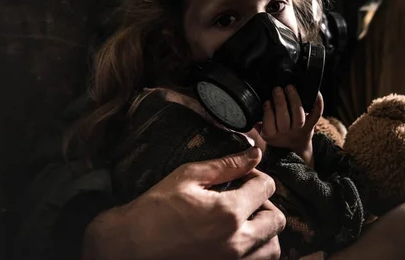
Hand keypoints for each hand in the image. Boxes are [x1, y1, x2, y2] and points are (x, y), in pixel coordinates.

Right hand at [82, 147, 284, 259]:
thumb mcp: (188, 177)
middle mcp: (237, 242)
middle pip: (276, 219)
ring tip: (245, 221)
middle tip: (245, 198)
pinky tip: (237, 238)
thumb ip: (226, 166)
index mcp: (229, 213)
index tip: (242, 176)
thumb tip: (255, 154)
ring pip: (273, 248)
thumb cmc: (154, 209)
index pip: (266, 187)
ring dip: (265, 231)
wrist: (128, 247)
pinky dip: (256, 250)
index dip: (256, 175)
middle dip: (265, 204)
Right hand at [261, 86, 322, 161]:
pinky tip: (314, 93)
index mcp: (271, 135)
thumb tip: (246, 109)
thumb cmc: (277, 134)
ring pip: (299, 117)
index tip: (266, 101)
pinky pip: (315, 115)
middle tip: (277, 88)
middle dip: (280, 103)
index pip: (269, 126)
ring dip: (294, 100)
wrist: (294, 147)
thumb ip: (256, 122)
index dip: (268, 113)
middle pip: (284, 120)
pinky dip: (317, 103)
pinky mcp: (311, 125)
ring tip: (289, 87)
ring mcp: (299, 130)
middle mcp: (286, 134)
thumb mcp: (263, 132)